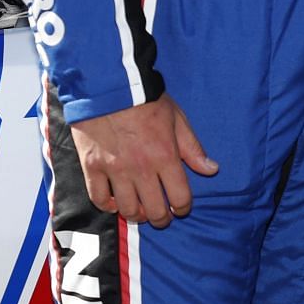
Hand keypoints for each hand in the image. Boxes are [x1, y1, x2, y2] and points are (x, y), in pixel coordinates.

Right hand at [70, 94, 218, 227]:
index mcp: (165, 156)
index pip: (180, 197)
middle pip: (154, 211)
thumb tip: (212, 170)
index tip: (181, 207)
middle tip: (162, 215)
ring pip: (127, 209)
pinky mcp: (92, 167)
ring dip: (137, 215)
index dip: (183, 208)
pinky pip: (99, 198)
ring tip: (141, 210)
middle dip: (162, 218)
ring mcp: (114, 170)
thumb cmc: (146, 99)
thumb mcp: (177, 119)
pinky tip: (115, 202)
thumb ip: (193, 148)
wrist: (109, 85)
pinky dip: (108, 205)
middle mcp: (141, 168)